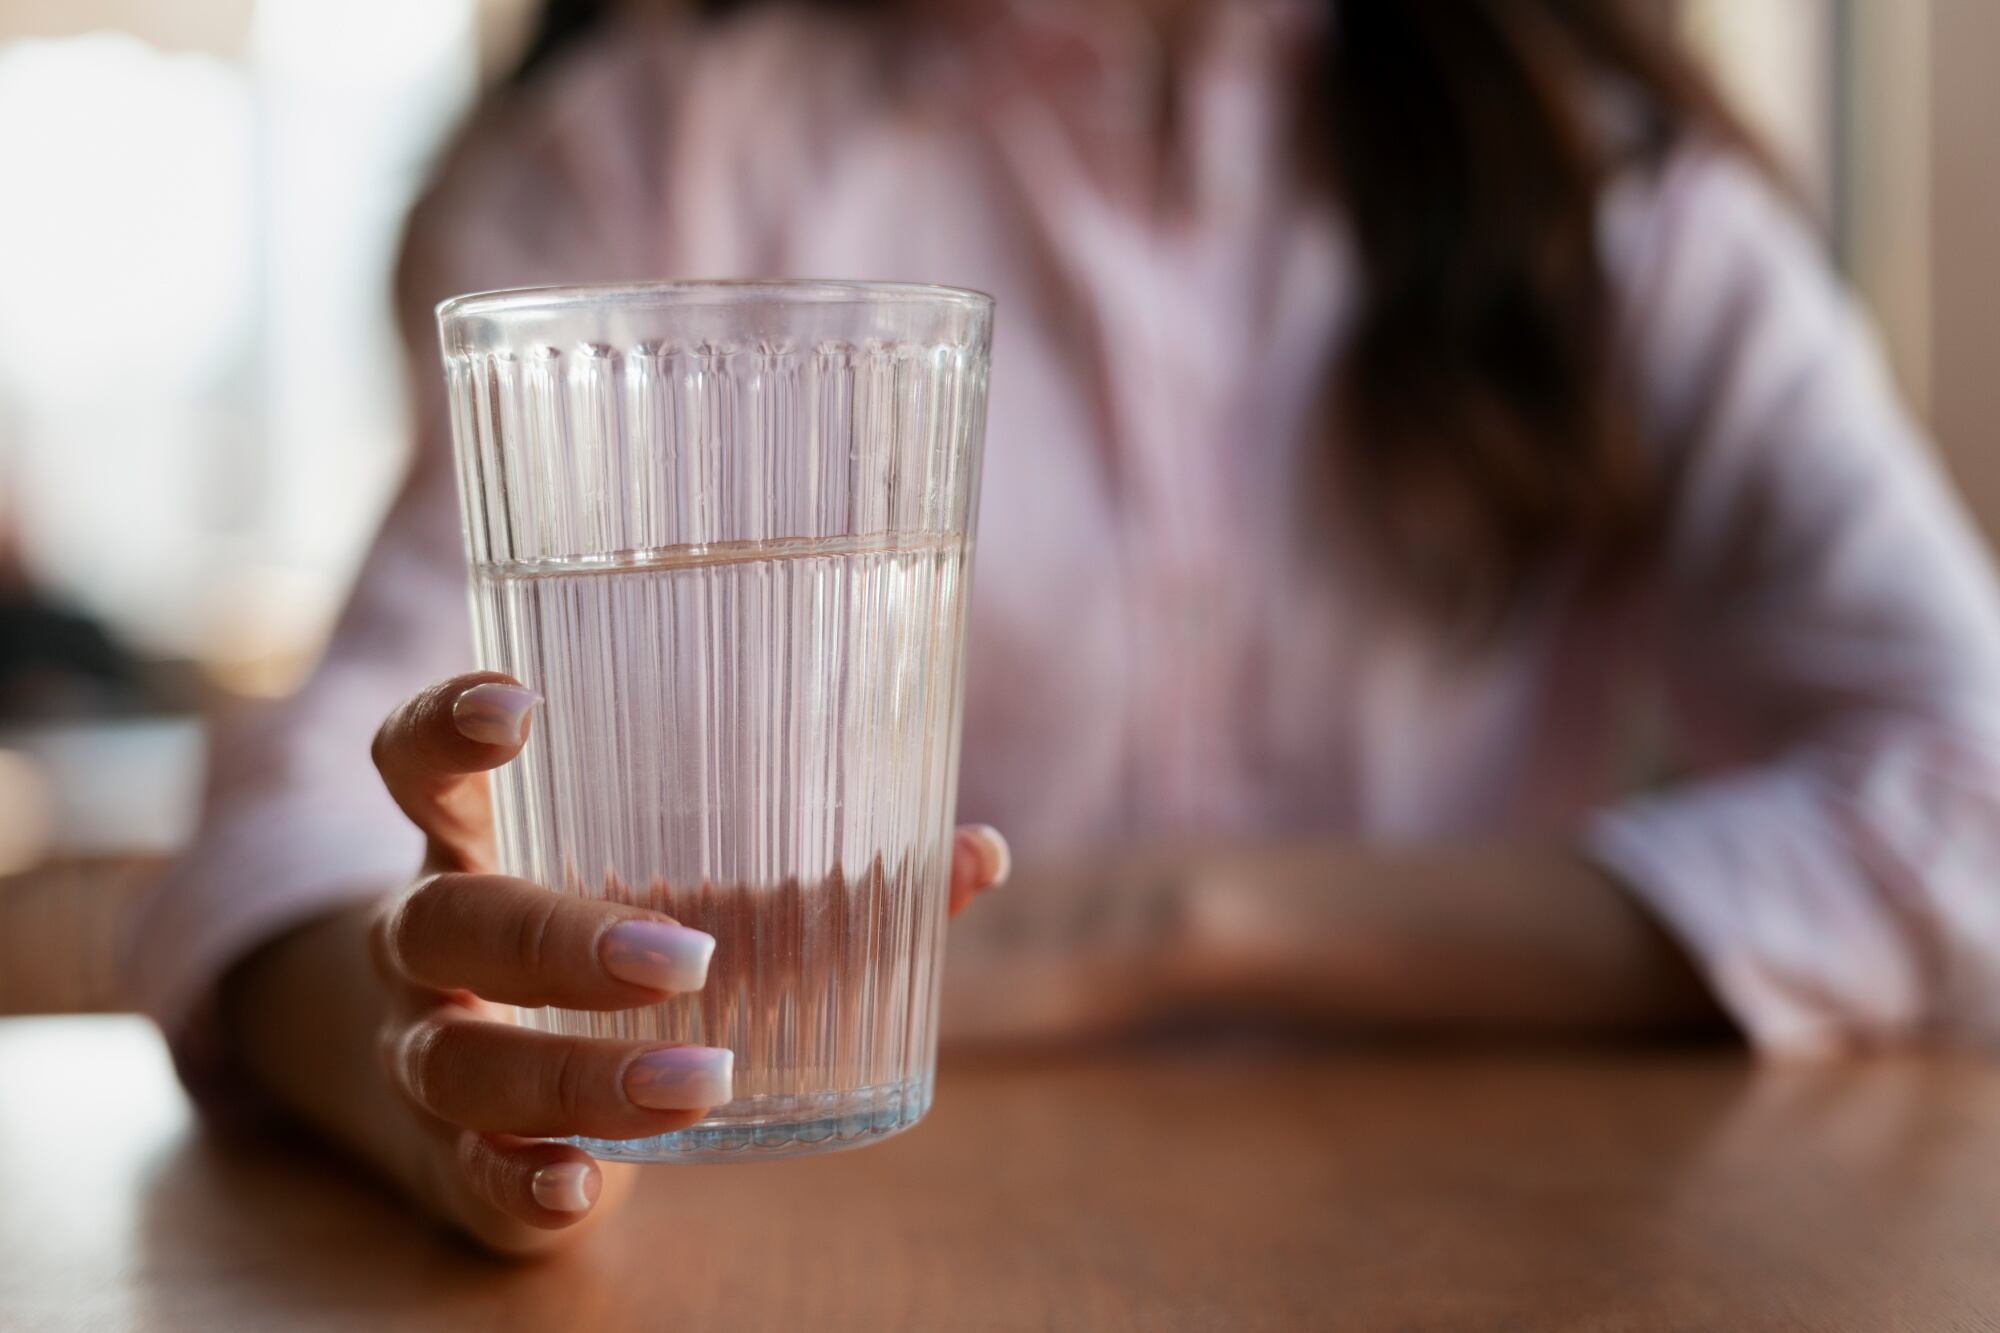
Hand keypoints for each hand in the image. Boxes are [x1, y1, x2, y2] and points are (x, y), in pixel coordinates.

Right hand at [222, 671, 1009, 1255]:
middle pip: (453, 922)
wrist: (469, 1090)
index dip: (447, 729)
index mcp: (483, 843)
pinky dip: (521, 1183)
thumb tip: (982, 851)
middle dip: (562, 938)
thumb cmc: (606, 953)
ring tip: (704, 1083)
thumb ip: (820, 877)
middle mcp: (430, 942)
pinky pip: (464, 1175)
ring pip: (457, 1062)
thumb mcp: (688, 897)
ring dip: (575, 1075)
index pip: (418, 764)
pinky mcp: (447, 1160)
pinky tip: (581, 1184)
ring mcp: (423, 1053)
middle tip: (688, 955)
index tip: (516, 708)